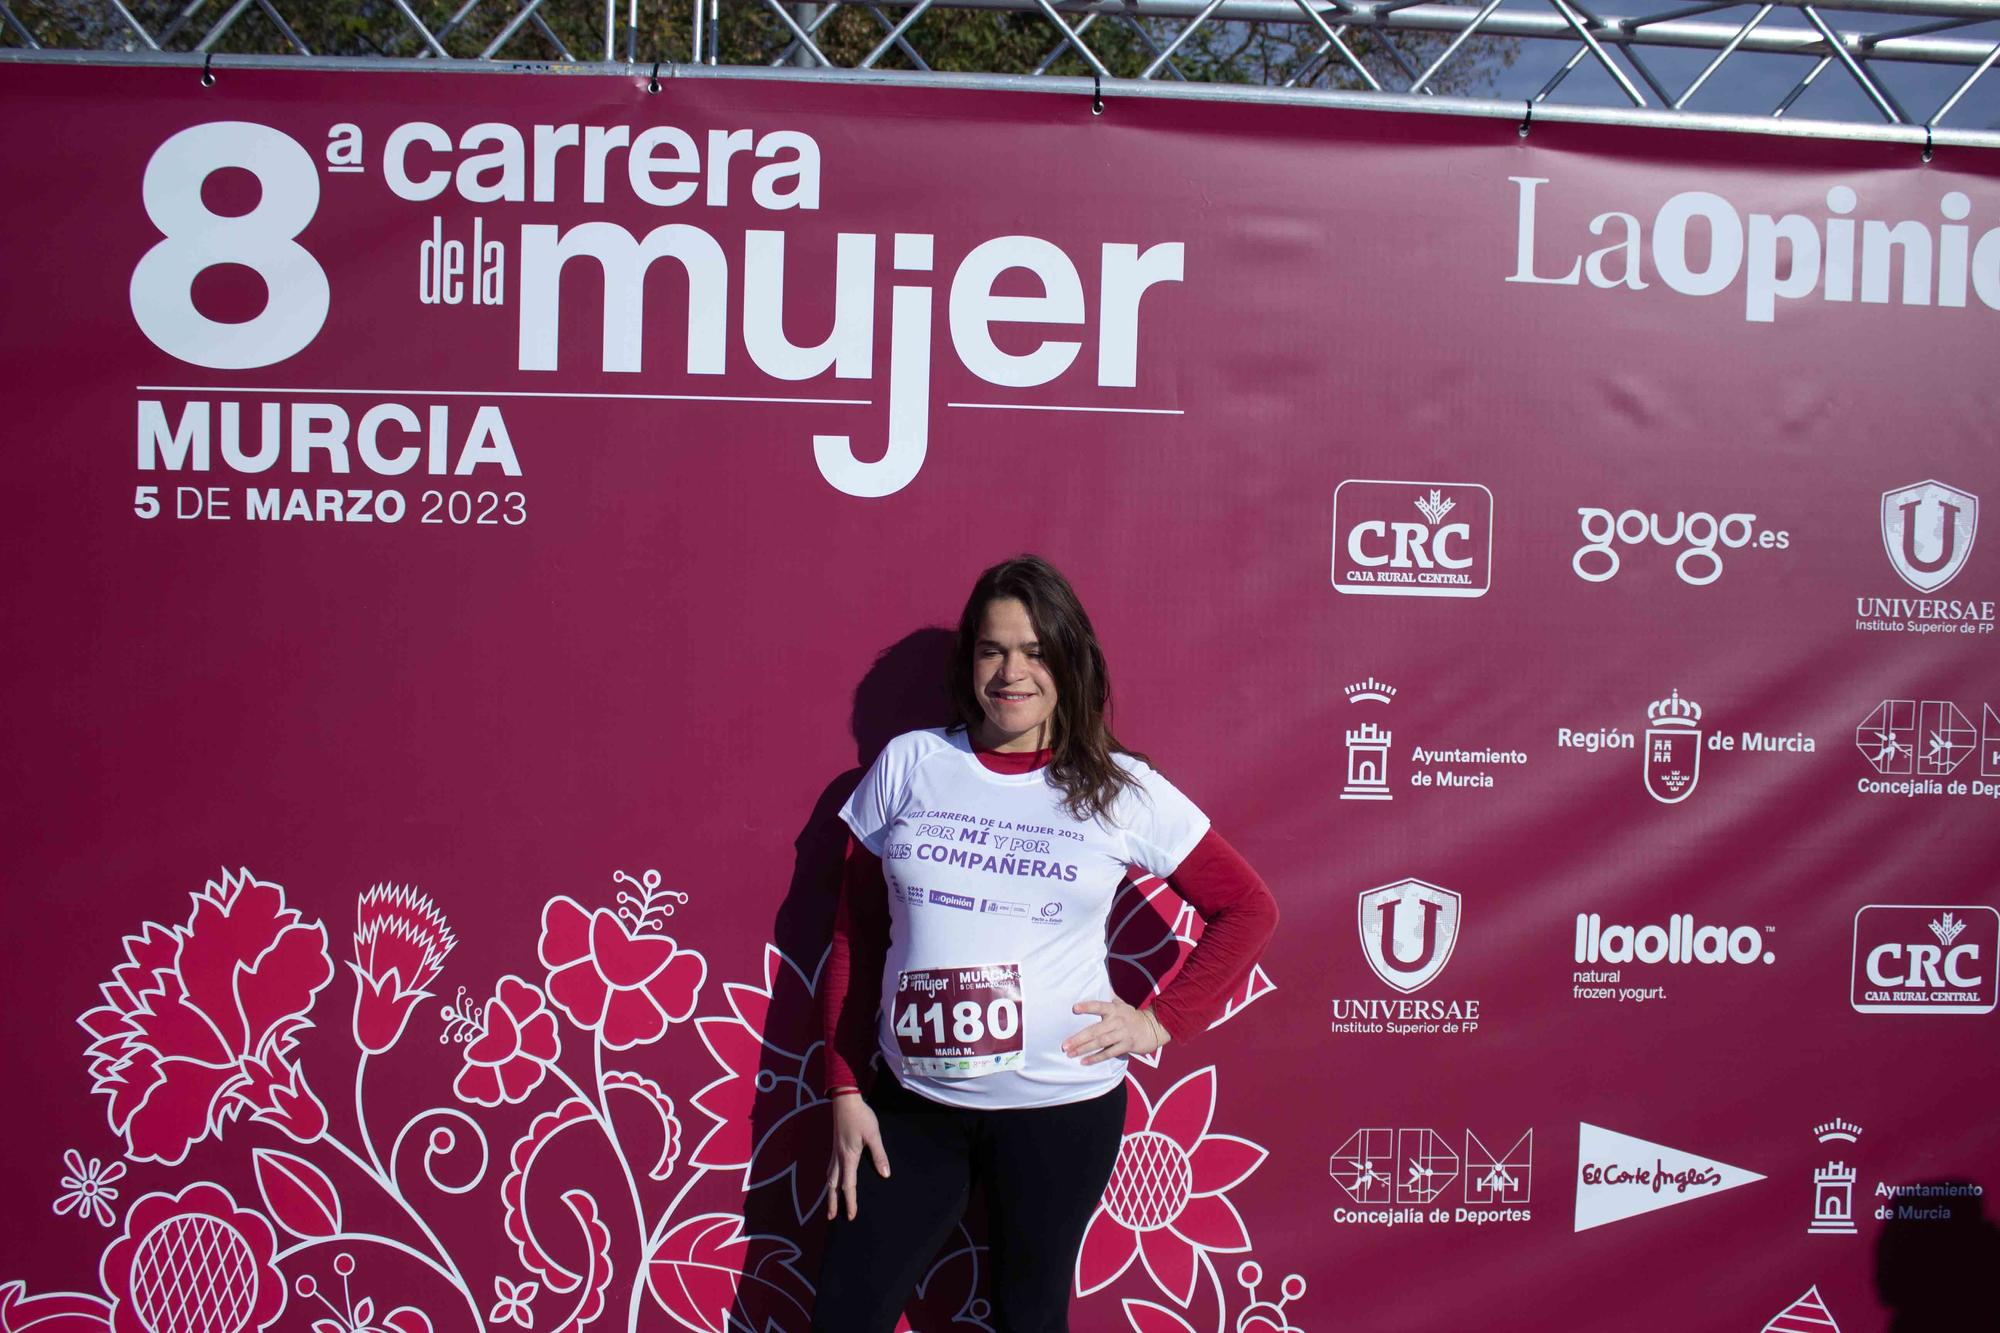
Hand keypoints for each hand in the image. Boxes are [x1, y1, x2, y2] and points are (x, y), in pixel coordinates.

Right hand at [825, 1093, 889, 1220]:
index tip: (851, 1216)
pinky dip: (829, 1180)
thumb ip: (879, 1155)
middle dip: (832, 1202)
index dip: (850, 1202)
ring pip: (829, 1177)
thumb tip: (885, 1174)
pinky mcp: (835, 1147)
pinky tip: (831, 1180)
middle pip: (833, 1185)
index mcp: (848, 1157)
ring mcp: (835, 1152)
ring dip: (829, 1192)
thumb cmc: (861, 1117)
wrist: (845, 1101)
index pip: (848, 1185)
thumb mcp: (873, 1135)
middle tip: (831, 1218)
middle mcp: (839, 1157)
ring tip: (829, 1203)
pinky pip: (830, 1168)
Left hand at [1063, 1000, 1169, 1065]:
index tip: (1074, 1008)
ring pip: (1101, 1042)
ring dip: (1084, 1049)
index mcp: (1114, 1009)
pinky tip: (1084, 1061)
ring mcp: (1122, 1034)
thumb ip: (1108, 996)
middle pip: (1096, 1030)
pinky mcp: (1127, 1045)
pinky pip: (1109, 1053)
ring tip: (1070, 1053)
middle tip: (1064, 1045)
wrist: (1152, 1028)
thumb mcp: (1120, 1004)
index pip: (1099, 1006)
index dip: (1087, 1007)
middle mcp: (1117, 1021)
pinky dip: (1096, 1058)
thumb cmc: (1131, 1016)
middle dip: (1079, 1038)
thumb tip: (1098, 979)